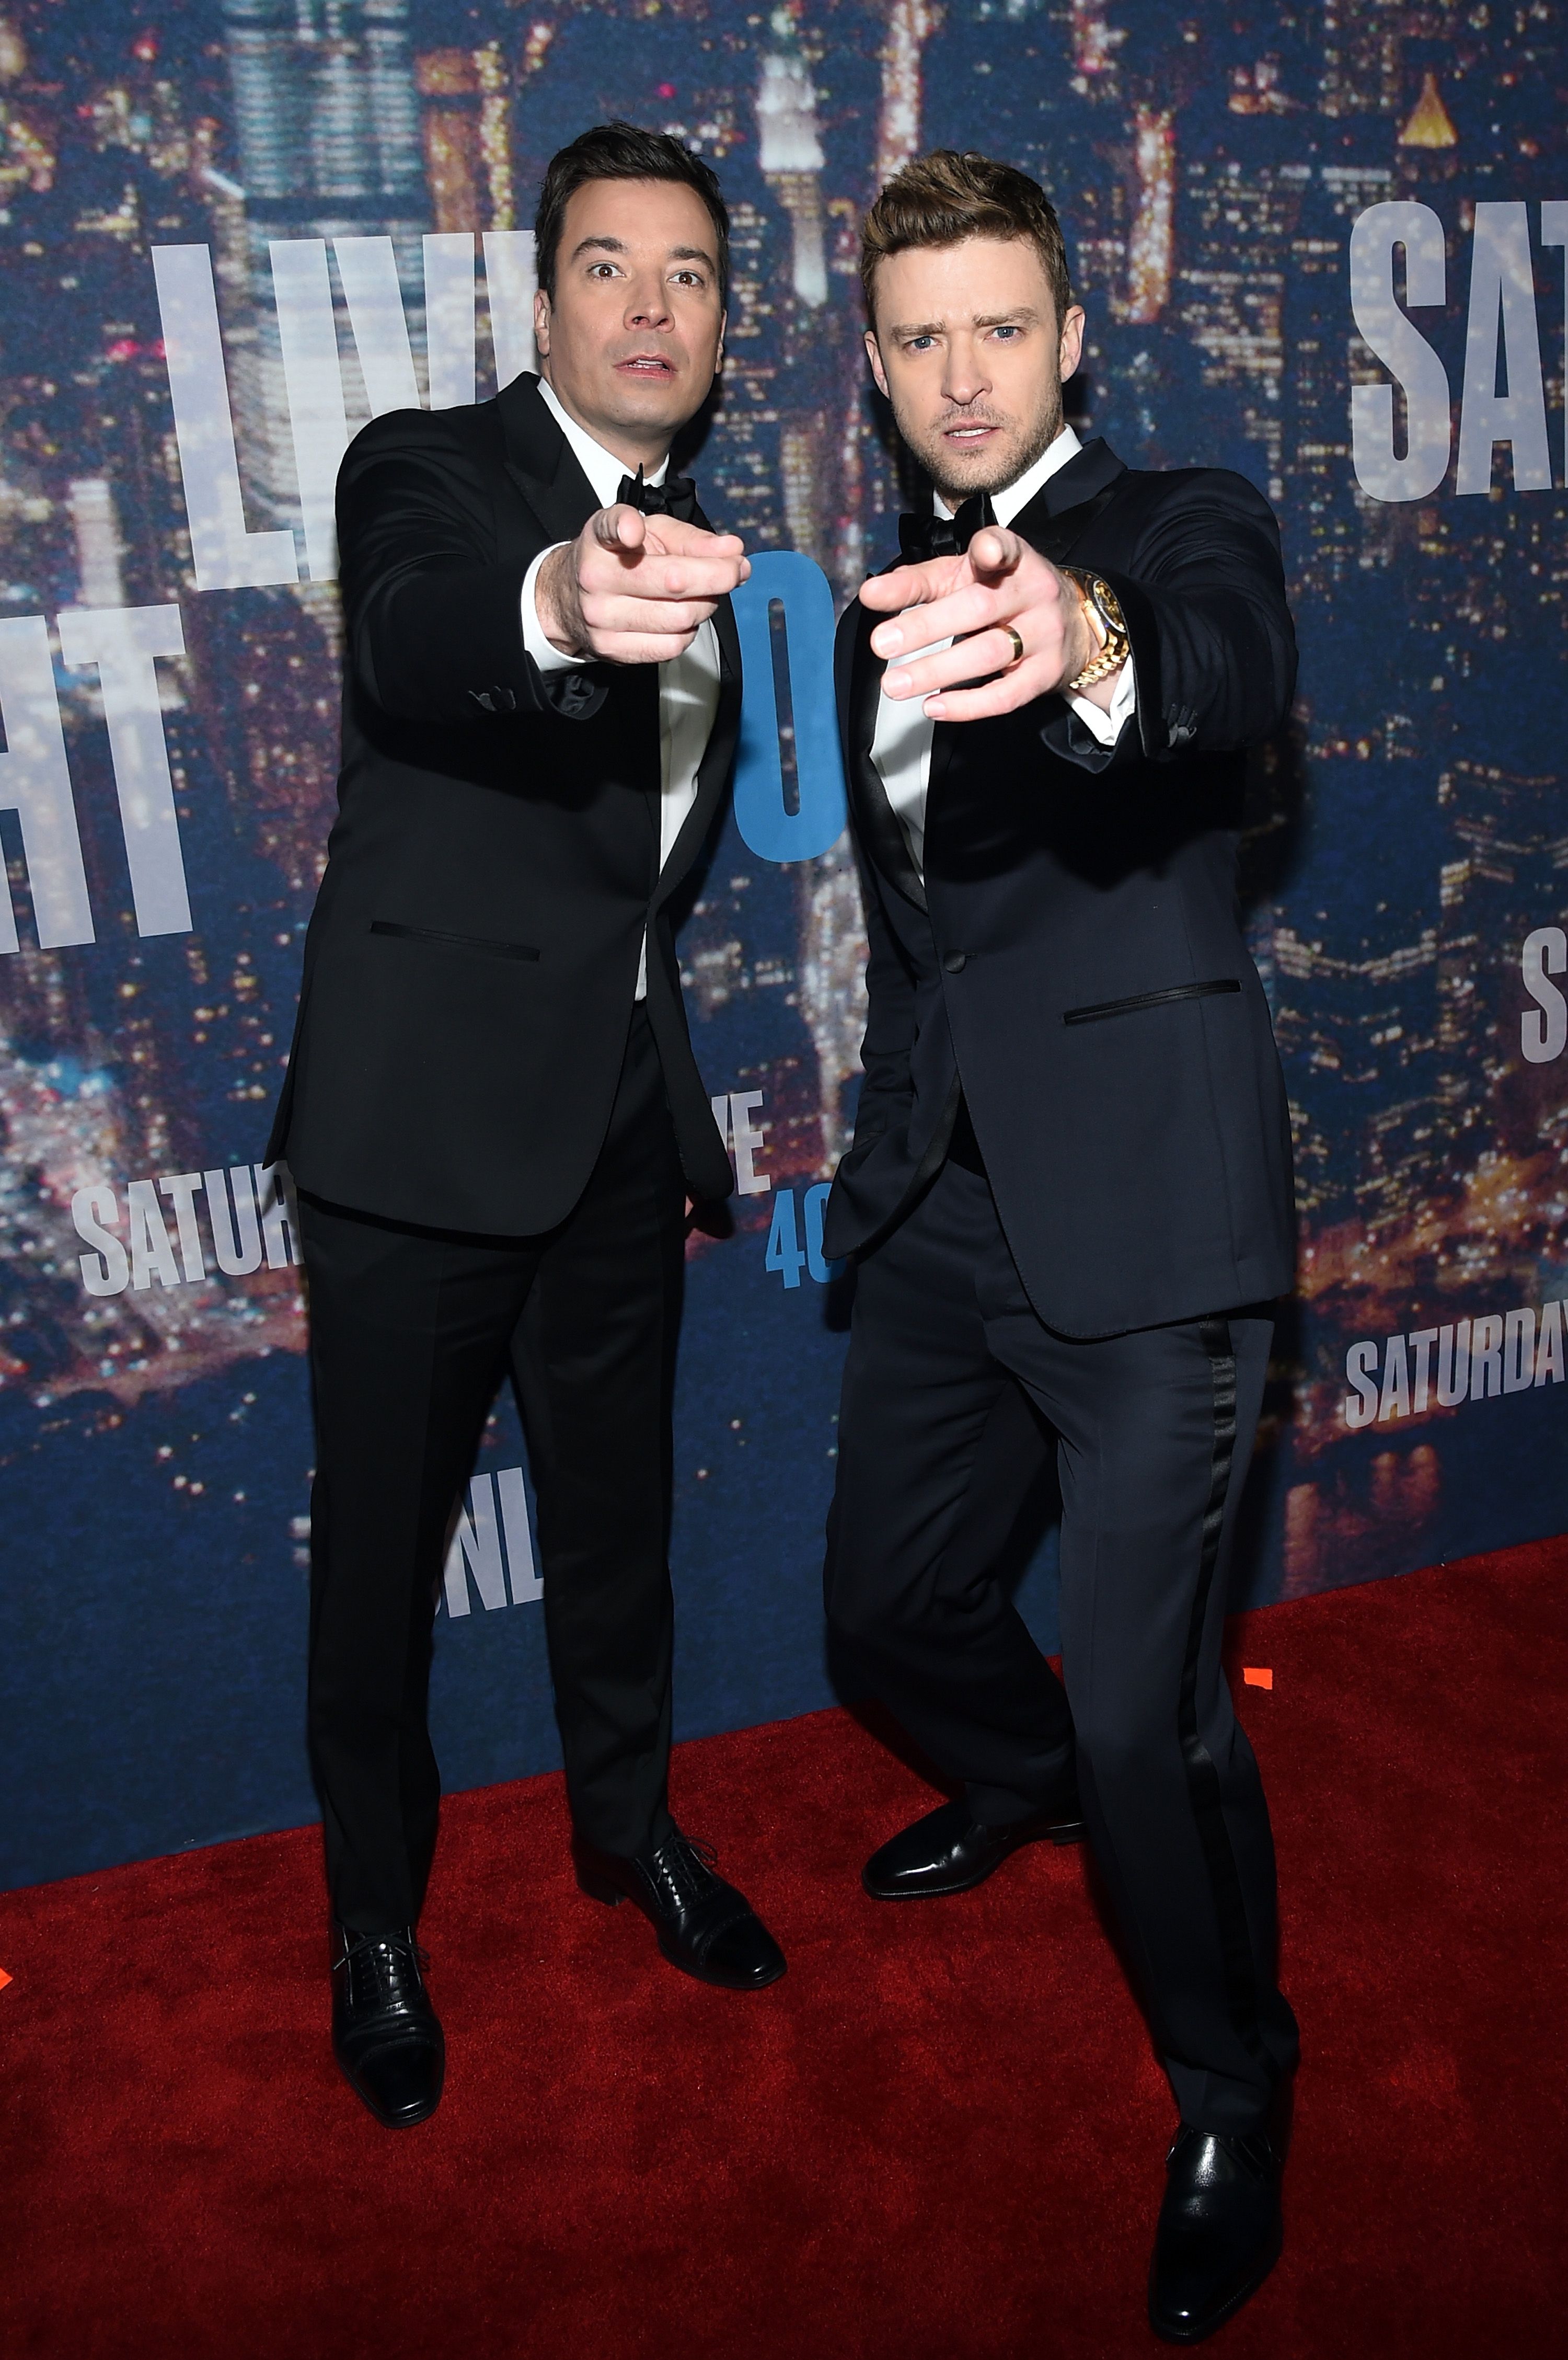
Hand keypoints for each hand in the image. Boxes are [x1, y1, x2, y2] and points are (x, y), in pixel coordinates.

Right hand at [537, 505, 748, 665]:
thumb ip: (692, 538)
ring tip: (702, 594)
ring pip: (680, 618)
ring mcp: (603, 619)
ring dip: (706, 605)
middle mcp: (597, 579)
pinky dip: (689, 631)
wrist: (570, 599)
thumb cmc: (619, 558)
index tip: (634, 532)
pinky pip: (672, 646)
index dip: (625, 529)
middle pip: (673, 582)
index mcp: (601, 540)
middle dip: (718, 577)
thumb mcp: (650, 533)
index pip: (610, 528)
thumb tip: (734, 551)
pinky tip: (681, 616)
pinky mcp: (613, 650)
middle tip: (733, 570)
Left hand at [861, 525, 1108, 721]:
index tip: (980, 551)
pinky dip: (967, 705)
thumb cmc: (1006, 593)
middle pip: (979, 607)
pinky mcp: (1045, 675)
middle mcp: (1032, 592)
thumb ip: (923, 580)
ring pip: (988, 653)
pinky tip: (934, 706)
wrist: (1077, 624)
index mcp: (1013, 559)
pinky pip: (1006, 695)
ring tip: (894, 684)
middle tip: (881, 643)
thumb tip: (875, 593)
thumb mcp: (969, 574)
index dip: (991, 549)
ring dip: (936, 670)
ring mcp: (1043, 635)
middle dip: (926, 626)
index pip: (999, 548)